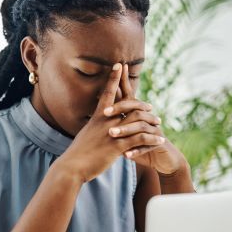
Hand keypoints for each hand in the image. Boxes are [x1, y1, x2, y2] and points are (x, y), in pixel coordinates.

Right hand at [54, 63, 165, 182]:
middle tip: (150, 106)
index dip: (113, 77)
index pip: (107, 92)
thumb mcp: (85, 135)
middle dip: (142, 102)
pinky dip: (152, 138)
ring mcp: (112, 132)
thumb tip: (95, 127)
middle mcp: (105, 121)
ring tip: (159, 123)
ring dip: (151, 120)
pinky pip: (140, 139)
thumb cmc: (77, 153)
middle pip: (129, 104)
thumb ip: (93, 129)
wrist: (72, 166)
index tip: (119, 64)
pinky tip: (159, 139)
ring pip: (138, 120)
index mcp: (97, 117)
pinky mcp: (118, 146)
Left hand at [104, 64, 188, 174]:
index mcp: (137, 114)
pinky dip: (136, 150)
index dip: (122, 84)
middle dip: (120, 109)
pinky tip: (126, 155)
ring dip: (125, 130)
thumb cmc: (138, 143)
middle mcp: (147, 118)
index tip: (113, 75)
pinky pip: (147, 145)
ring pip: (140, 126)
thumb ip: (116, 120)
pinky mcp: (158, 143)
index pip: (129, 96)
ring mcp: (154, 130)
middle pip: (135, 108)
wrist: (160, 158)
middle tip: (105, 112)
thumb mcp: (126, 131)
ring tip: (111, 133)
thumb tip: (99, 106)